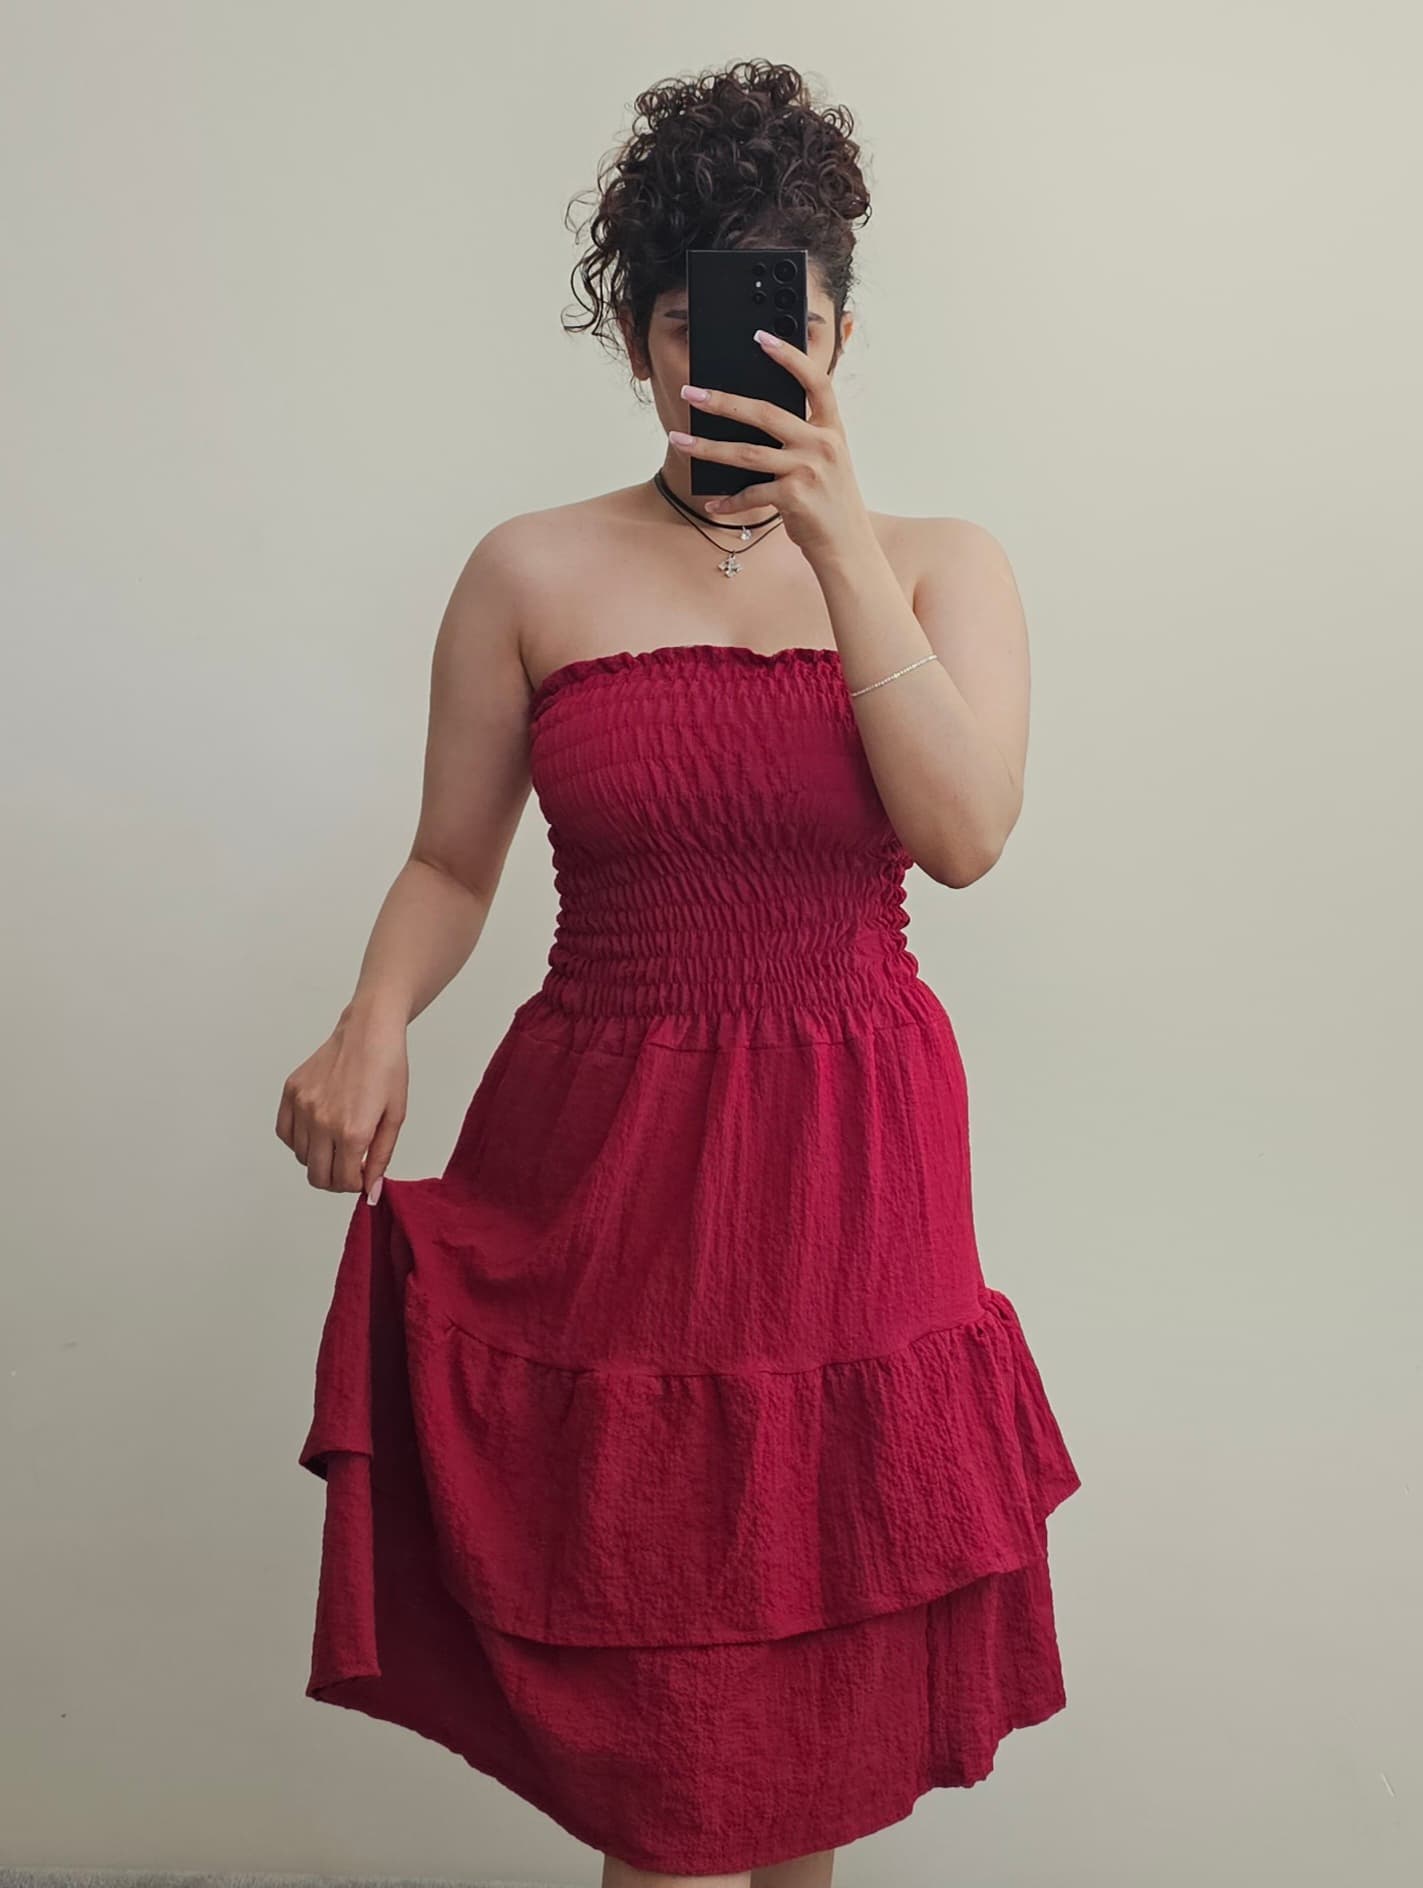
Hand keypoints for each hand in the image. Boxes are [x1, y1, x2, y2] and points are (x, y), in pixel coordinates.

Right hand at [276, 1010, 407, 1201]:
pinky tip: (317, 1131)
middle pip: (318, 1176)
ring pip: (300, 1157)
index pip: (343, 1181)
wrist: (369, 1031)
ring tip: (337, 1142)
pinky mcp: (291, 1092)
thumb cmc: (388, 1069)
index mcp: (352, 1131)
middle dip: (336, 1180)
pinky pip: (285, 1133)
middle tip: (350, 1167)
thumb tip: (371, 1190)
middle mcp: (322, 1122)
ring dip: (319, 1158)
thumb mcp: (395, 1117)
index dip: (355, 1184)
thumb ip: (381, 1158)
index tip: (362, 1175)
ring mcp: (302, 1107)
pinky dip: (298, 1141)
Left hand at [667, 329, 871, 561]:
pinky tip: (712, 503)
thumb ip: (801, 437)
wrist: (848, 546)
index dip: (790, 356)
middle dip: (722, 401)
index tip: (761, 336)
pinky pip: (751, 494)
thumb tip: (750, 420)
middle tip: (690, 393)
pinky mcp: (794, 497)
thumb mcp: (827, 461)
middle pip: (764, 413)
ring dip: (707, 447)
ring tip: (679, 441)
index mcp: (832, 428)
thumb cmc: (830, 501)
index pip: (815, 381)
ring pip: (746, 453)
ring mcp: (808, 470)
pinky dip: (729, 501)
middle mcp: (822, 444)